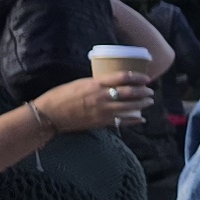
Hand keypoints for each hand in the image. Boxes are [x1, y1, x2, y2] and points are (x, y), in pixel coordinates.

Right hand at [27, 71, 151, 135]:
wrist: (49, 114)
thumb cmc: (61, 96)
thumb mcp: (80, 83)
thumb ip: (97, 83)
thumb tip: (111, 82)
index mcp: (95, 84)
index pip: (123, 77)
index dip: (138, 77)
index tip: (146, 78)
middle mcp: (101, 96)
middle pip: (130, 92)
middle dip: (143, 92)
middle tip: (150, 91)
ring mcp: (102, 110)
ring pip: (129, 107)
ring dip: (142, 104)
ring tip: (149, 102)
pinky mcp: (100, 122)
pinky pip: (122, 121)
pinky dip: (133, 120)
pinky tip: (141, 119)